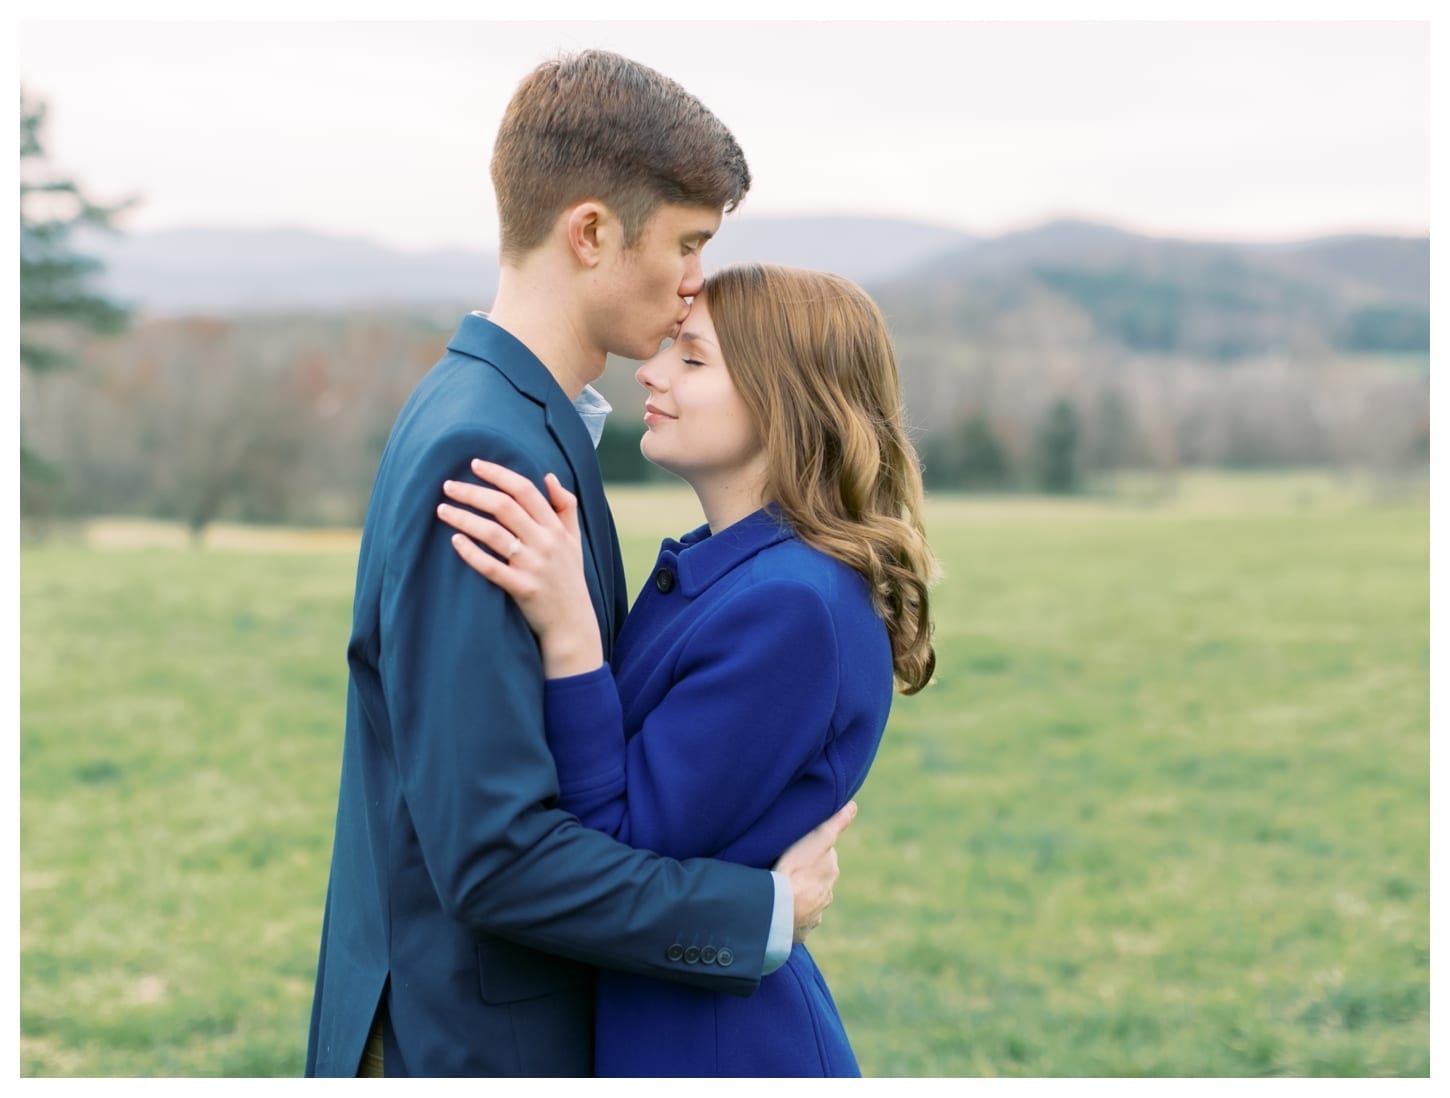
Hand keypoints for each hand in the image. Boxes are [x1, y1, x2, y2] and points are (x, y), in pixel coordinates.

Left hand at [437, 459, 602, 677]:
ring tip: (442, 510)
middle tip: (448, 485)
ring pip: (493, 533)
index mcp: (556, 527)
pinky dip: (471, 553)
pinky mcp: (522, 589)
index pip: (525, 490)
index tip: (474, 464)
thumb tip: (549, 476)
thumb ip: (565, 507)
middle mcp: (545, 542)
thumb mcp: (575, 540)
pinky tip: (454, 541)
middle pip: (504, 507)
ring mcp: (533, 566)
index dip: (498, 474)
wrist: (572, 623)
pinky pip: (491, 567)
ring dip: (464, 518)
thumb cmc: (569, 577)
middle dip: (473, 492)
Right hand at [774, 801, 857, 943]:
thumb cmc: (795, 869)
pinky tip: (779, 912)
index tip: (798, 850)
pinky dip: (791, 917)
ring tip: (779, 892)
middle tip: (786, 869)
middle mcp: (827, 894)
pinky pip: (797, 922)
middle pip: (817, 880)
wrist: (779, 908)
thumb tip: (853, 805)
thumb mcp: (818, 838)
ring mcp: (815, 914)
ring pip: (807, 901)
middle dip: (806, 875)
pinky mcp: (802, 932)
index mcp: (830, 871)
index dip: (810, 851)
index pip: (823, 856)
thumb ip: (836, 823)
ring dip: (797, 896)